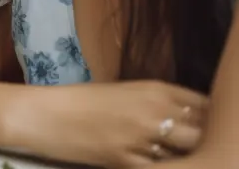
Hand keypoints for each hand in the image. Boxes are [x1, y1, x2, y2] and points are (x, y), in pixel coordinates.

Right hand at [36, 80, 207, 167]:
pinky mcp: (127, 161)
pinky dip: (162, 168)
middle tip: (186, 145)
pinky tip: (150, 164)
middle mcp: (154, 111)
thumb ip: (160, 103)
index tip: (201, 127)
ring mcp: (143, 137)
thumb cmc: (80, 101)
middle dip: (201, 140)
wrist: (42, 115)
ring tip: (167, 155)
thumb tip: (187, 120)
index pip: (206, 105)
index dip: (209, 119)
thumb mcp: (126, 92)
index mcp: (156, 89)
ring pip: (188, 153)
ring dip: (184, 156)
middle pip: (204, 131)